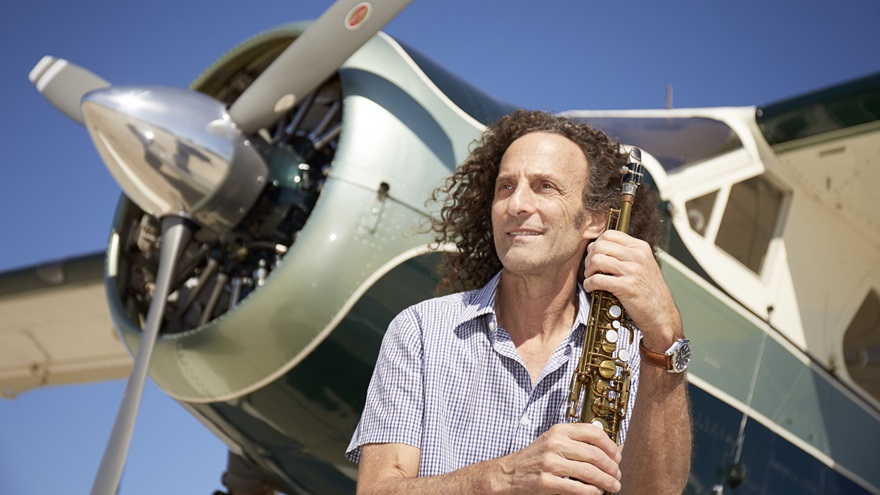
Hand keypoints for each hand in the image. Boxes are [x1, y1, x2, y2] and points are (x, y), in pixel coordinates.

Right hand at [497, 423, 620, 493]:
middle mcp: (555, 444)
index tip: (617, 455)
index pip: (593, 432)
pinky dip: (592, 492)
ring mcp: (550, 463)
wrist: (509, 474)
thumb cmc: (534, 458)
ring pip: (589, 472)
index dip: (610, 445)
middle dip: (612, 468)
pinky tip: (596, 492)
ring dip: (606, 482)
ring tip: (613, 486)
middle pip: (595, 454)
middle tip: (617, 475)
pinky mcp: (547, 483)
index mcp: (559, 431)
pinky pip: (577, 488)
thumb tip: (607, 450)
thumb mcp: (552, 441)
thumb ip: (575, 441)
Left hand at [581, 230, 681, 347]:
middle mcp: (637, 256)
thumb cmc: (648, 290)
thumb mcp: (643, 264)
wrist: (661, 313)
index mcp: (640, 247)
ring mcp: (632, 270)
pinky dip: (589, 284)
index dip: (596, 244)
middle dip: (589, 257)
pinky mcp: (626, 286)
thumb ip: (625, 253)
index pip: (609, 234)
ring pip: (596, 260)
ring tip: (590, 278)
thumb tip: (597, 246)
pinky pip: (597, 279)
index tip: (594, 255)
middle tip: (590, 269)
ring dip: (588, 271)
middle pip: (600, 246)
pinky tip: (591, 288)